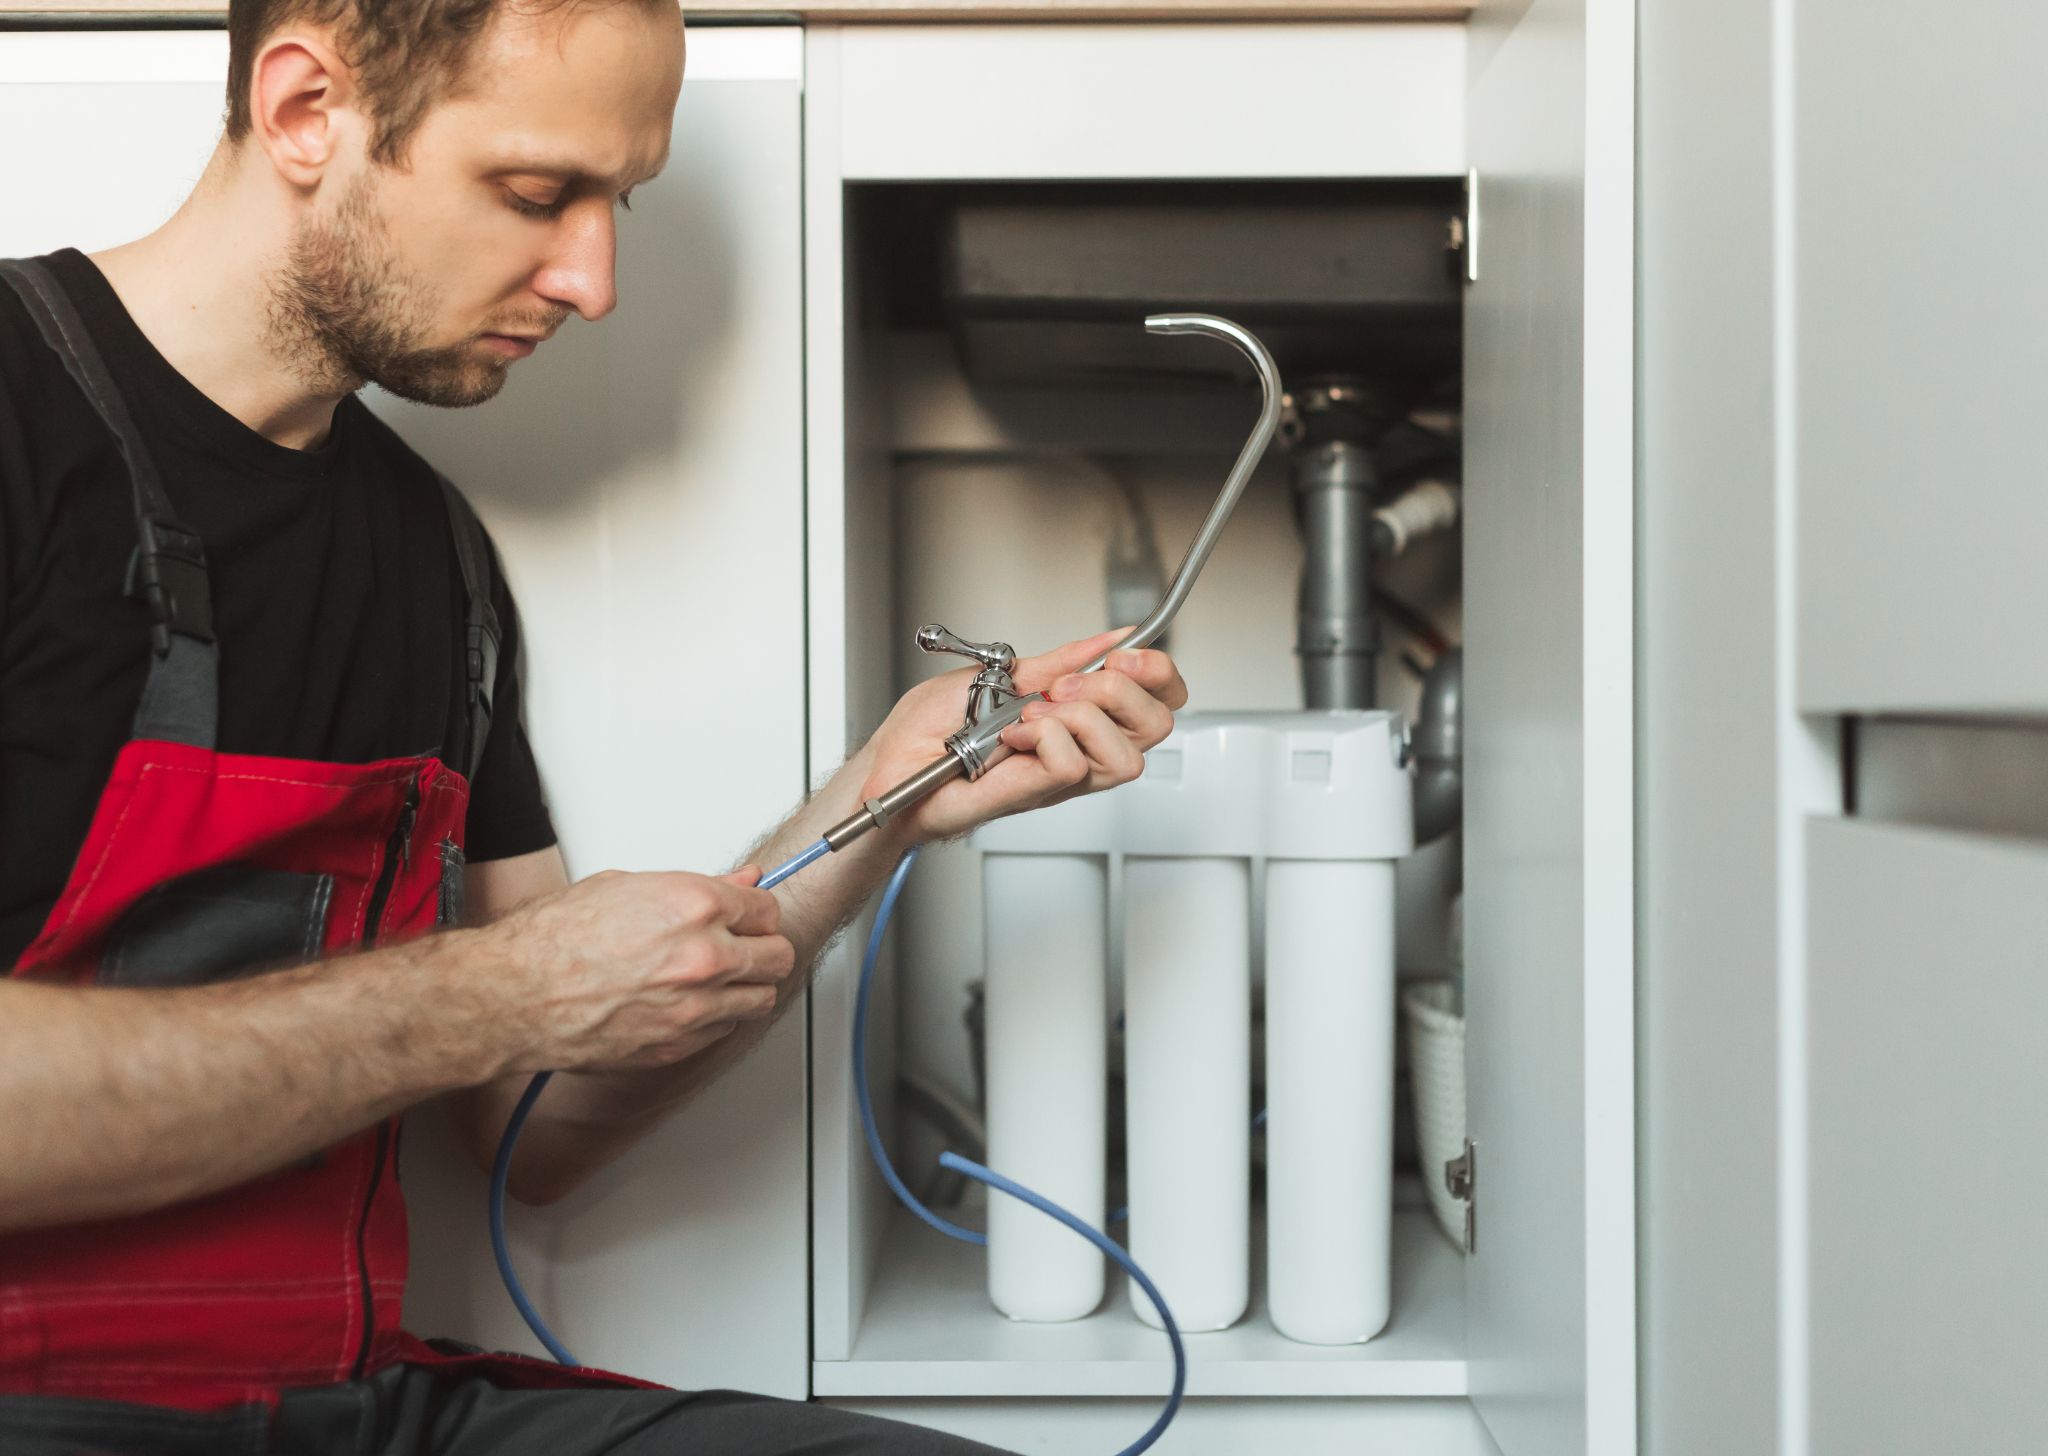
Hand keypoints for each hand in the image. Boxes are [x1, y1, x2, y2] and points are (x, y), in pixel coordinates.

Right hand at [473, 866, 796, 1074]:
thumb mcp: (629, 887)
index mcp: (695, 906)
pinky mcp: (679, 1044)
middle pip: (778, 956)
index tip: (748, 917)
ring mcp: (695, 1005)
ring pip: (761, 999)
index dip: (756, 912)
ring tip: (718, 978)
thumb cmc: (557, 939)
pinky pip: (724, 1030)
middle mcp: (705, 956)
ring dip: (746, 987)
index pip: (768, 909)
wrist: (517, 994)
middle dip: (763, 949)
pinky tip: (688, 1002)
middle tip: (743, 947)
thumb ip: (697, 887)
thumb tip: (739, 882)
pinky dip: (715, 1017)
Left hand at [860, 628, 1189, 841]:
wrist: (893, 762)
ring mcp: (1059, 777)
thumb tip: (1106, 638)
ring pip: (1125, 755)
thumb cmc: (933, 729)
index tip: (1127, 652)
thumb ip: (1059, 660)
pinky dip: (1042, 737)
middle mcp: (1080, 752)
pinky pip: (1070, 765)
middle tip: (1067, 684)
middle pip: (1158, 727)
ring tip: (1035, 713)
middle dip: (1121, 688)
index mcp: (1080, 720)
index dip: (1160, 673)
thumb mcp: (1003, 674)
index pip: (1161, 703)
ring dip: (1080, 717)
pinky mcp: (1033, 792)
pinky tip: (1012, 736)